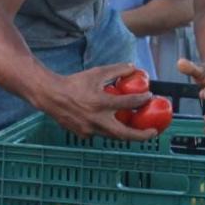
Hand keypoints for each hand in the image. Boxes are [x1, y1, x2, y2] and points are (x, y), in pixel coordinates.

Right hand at [40, 63, 157, 140]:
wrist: (50, 96)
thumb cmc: (74, 83)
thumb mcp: (96, 73)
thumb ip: (116, 70)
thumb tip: (133, 68)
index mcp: (100, 103)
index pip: (128, 103)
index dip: (142, 100)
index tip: (149, 97)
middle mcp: (96, 119)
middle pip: (124, 134)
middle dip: (141, 135)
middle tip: (153, 132)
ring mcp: (89, 130)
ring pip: (113, 136)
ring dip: (127, 134)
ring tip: (138, 131)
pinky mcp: (83, 134)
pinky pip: (101, 134)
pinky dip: (110, 130)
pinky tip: (115, 125)